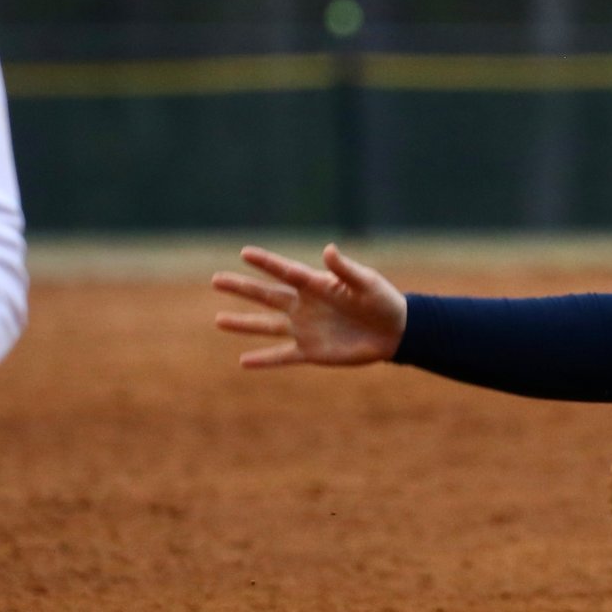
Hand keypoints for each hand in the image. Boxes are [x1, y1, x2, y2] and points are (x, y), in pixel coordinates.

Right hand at [213, 244, 405, 367]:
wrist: (395, 332)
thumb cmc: (383, 301)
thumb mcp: (366, 282)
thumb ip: (345, 269)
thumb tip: (328, 250)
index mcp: (316, 285)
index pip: (284, 271)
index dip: (265, 262)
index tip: (244, 253)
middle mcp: (304, 305)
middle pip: (266, 295)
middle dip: (241, 288)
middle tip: (215, 279)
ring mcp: (305, 329)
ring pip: (266, 326)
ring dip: (242, 323)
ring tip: (218, 320)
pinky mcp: (311, 352)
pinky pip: (282, 356)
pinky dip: (263, 360)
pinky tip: (243, 362)